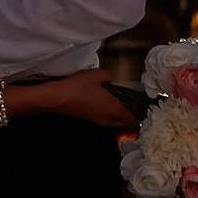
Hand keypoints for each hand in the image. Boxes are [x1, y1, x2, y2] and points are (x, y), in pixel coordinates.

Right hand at [17, 68, 135, 127]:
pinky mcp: (86, 119)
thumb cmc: (79, 87)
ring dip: (114, 114)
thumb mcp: (96, 75)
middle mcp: (107, 118)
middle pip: (121, 122)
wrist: (57, 98)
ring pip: (110, 120)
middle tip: (127, 104)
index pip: (131, 120)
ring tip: (112, 101)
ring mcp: (96, 120)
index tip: (141, 113)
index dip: (137, 118)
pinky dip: (104, 112)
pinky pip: (101, 118)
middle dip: (126, 116)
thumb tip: (110, 79)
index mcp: (113, 109)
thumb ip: (107, 76)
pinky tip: (98, 100)